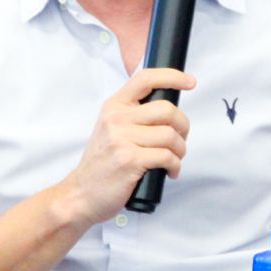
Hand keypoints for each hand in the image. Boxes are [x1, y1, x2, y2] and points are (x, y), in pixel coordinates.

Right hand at [55, 68, 193, 229]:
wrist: (81, 194)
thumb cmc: (102, 163)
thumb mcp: (110, 129)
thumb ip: (132, 115)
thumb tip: (168, 110)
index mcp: (114, 106)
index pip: (146, 78)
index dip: (172, 76)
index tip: (190, 81)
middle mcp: (116, 118)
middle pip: (167, 110)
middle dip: (183, 126)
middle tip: (181, 139)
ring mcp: (122, 139)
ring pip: (170, 135)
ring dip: (180, 150)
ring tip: (174, 159)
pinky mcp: (129, 160)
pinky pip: (167, 156)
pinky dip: (175, 165)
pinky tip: (170, 171)